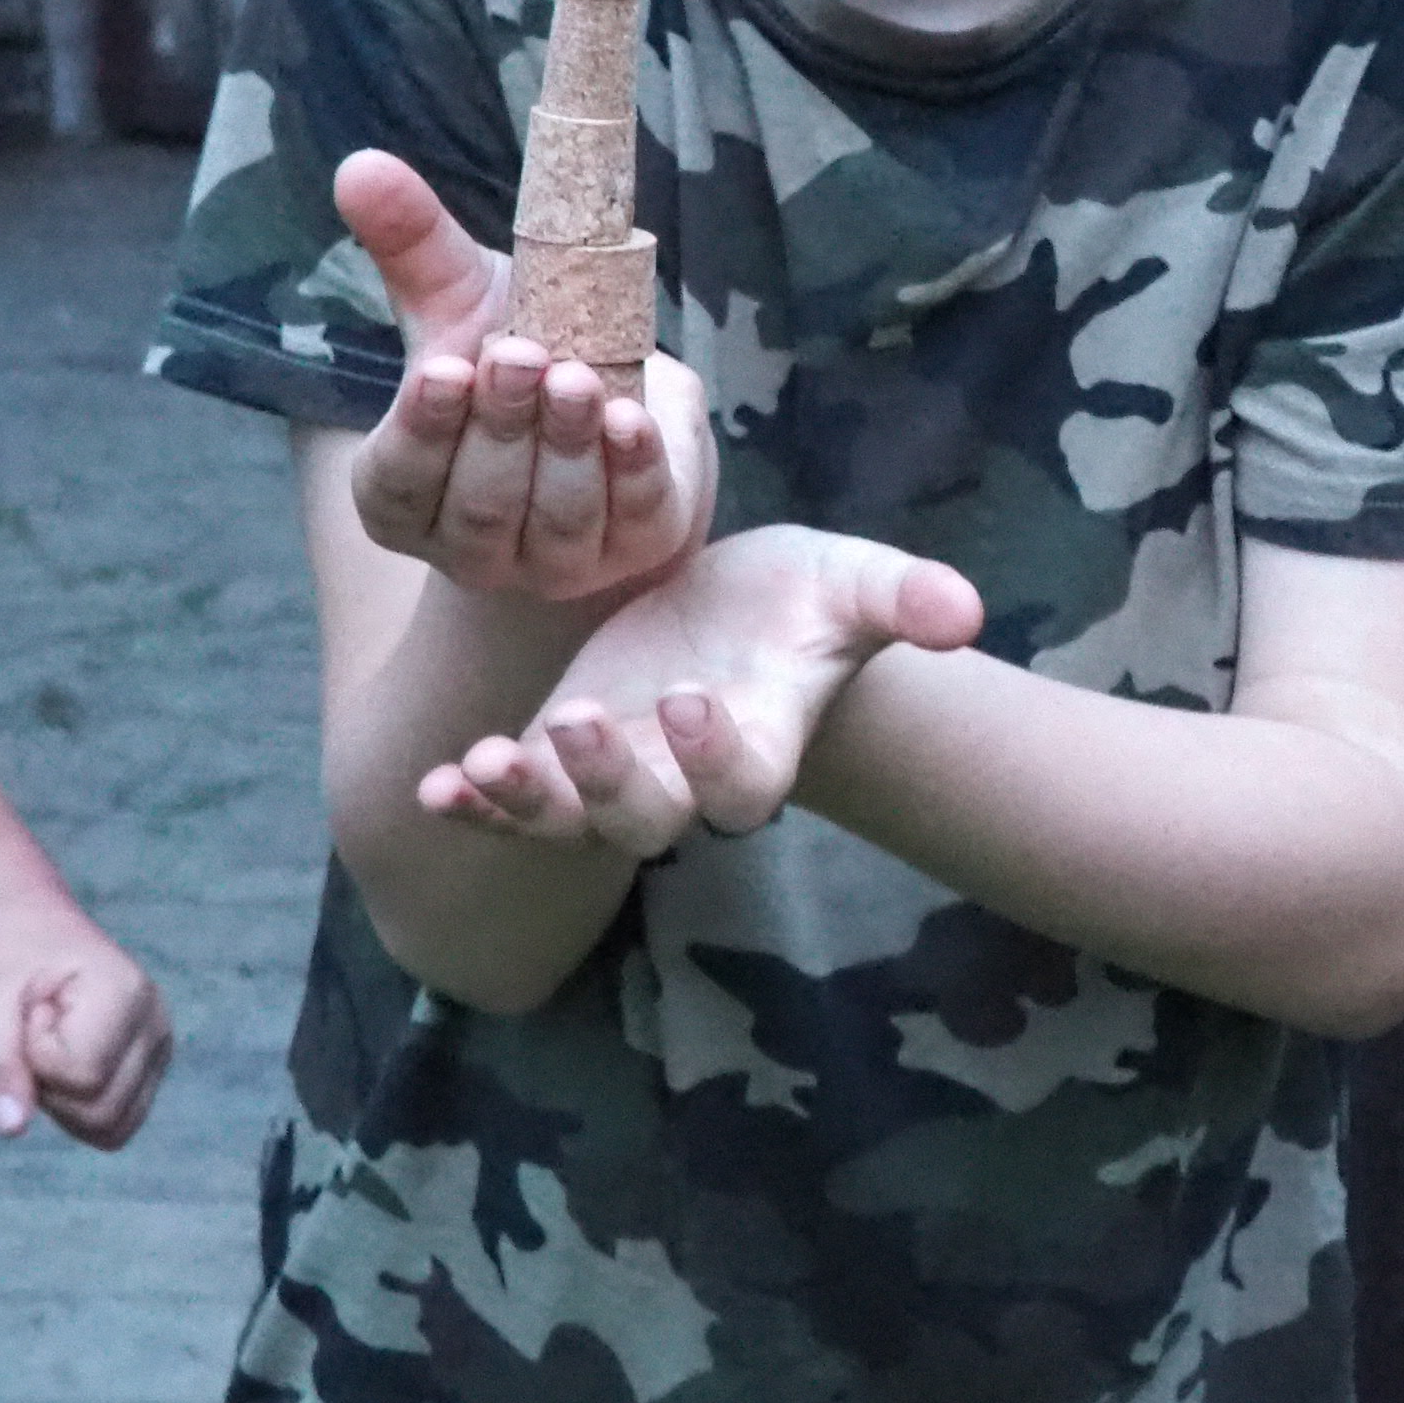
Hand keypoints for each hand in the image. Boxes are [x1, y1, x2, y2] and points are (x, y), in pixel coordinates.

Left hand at [0, 890, 173, 1149]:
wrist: (26, 921)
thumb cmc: (4, 952)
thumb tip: (12, 1129)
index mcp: (127, 993)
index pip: (81, 1077)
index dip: (33, 1055)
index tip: (29, 1008)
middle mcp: (158, 1024)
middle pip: (99, 1114)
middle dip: (48, 1084)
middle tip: (34, 1029)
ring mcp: (159, 1049)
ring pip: (111, 1129)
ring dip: (62, 1100)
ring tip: (49, 1044)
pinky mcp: (150, 1069)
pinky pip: (113, 1125)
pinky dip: (77, 1107)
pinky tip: (63, 1059)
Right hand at [336, 147, 709, 600]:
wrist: (611, 396)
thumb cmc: (511, 350)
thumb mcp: (461, 298)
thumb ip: (412, 244)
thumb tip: (359, 166)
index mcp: (405, 497)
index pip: (399, 481)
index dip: (424, 429)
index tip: (447, 368)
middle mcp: (472, 546)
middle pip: (479, 503)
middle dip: (502, 426)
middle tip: (521, 352)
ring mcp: (555, 562)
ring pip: (554, 517)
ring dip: (566, 445)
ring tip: (578, 375)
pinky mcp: (633, 547)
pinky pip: (631, 518)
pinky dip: (631, 469)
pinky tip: (632, 419)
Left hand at [421, 525, 987, 855]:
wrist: (730, 610)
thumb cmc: (799, 600)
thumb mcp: (851, 581)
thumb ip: (906, 598)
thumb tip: (968, 611)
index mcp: (757, 743)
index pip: (741, 781)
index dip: (717, 756)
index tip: (693, 698)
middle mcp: (682, 777)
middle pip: (647, 819)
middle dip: (609, 782)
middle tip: (578, 723)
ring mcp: (612, 774)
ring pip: (570, 821)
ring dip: (528, 801)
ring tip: (483, 766)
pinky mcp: (557, 757)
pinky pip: (512, 804)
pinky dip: (474, 804)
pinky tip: (435, 786)